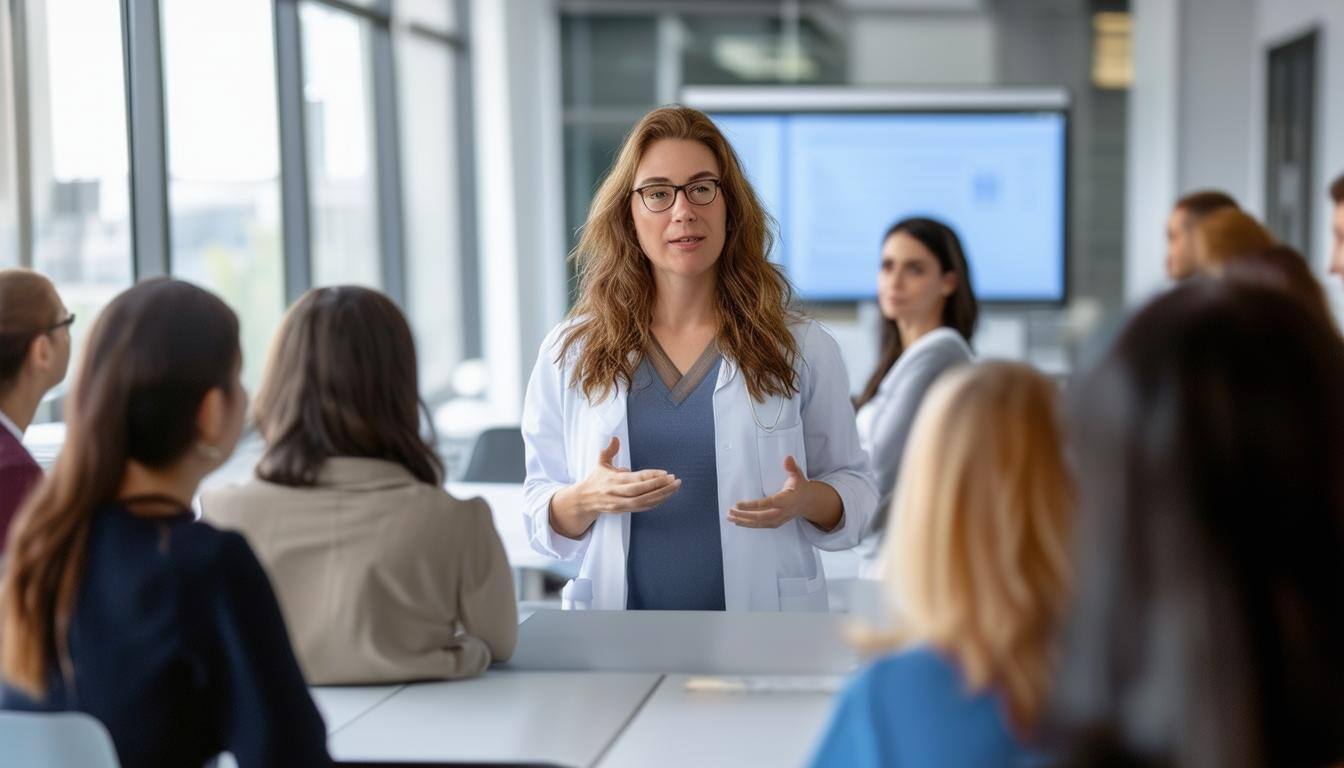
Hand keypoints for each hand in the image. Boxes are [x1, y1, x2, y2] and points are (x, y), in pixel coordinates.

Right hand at [549, 437, 680, 537]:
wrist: (584, 500)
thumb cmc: (596, 479)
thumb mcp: (601, 463)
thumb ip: (610, 451)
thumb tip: (615, 438)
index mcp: (613, 480)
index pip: (635, 478)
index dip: (651, 477)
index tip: (666, 473)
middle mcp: (616, 493)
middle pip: (641, 492)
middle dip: (660, 486)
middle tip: (674, 480)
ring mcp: (620, 504)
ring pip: (644, 502)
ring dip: (661, 496)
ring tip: (674, 488)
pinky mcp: (623, 511)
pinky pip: (642, 508)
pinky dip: (655, 503)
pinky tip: (665, 496)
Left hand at [728, 455, 807, 528]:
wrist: (807, 502)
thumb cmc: (800, 487)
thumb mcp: (798, 475)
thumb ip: (791, 467)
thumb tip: (787, 458)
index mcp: (787, 499)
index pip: (768, 503)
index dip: (752, 505)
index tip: (738, 504)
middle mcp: (783, 512)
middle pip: (761, 516)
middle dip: (744, 515)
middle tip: (731, 511)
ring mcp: (779, 519)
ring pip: (760, 523)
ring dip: (744, 521)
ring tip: (730, 517)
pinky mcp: (776, 523)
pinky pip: (761, 525)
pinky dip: (749, 524)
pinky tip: (738, 521)